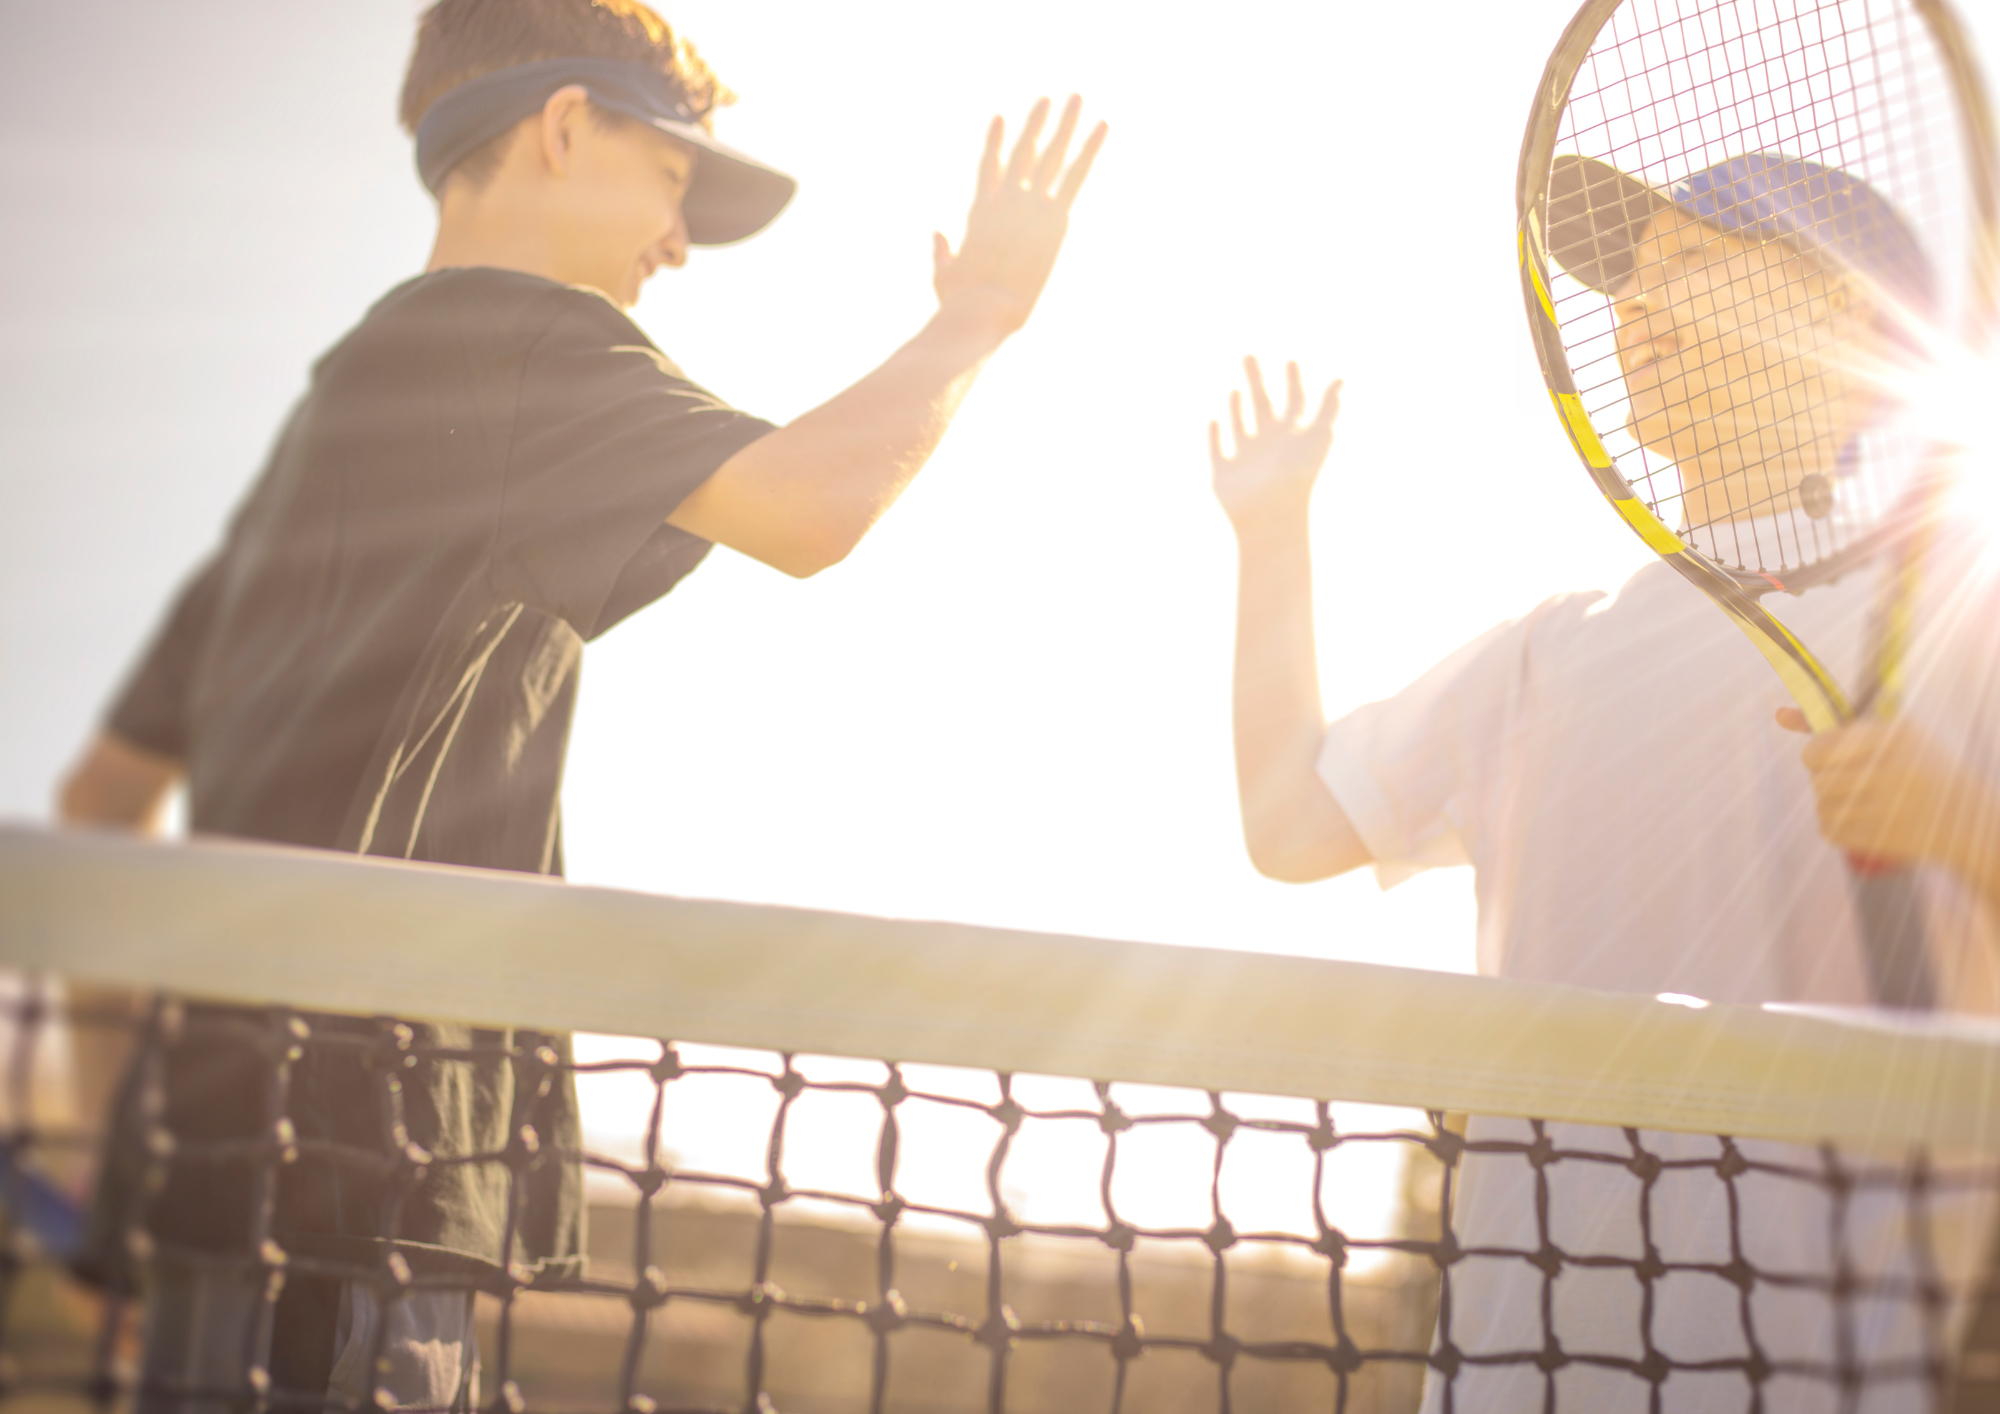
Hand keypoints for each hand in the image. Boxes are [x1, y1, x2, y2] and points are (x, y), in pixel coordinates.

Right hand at [933, 96, 1105, 339]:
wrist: (982, 307)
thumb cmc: (960, 302)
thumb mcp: (945, 275)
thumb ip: (942, 250)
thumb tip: (937, 232)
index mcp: (981, 212)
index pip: (989, 166)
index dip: (995, 141)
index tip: (1001, 117)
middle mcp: (1006, 200)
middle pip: (1025, 151)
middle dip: (1038, 123)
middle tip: (1050, 99)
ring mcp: (1031, 204)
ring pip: (1053, 154)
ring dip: (1066, 124)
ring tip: (1078, 98)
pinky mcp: (1054, 217)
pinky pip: (1077, 174)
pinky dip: (1091, 148)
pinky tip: (1103, 125)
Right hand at [1209, 357, 1342, 530]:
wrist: (1271, 515)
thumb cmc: (1298, 474)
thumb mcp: (1318, 434)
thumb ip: (1329, 406)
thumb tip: (1343, 377)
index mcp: (1293, 433)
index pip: (1294, 400)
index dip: (1294, 380)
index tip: (1291, 360)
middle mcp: (1270, 443)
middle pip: (1262, 404)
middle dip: (1256, 380)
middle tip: (1248, 355)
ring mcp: (1246, 458)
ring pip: (1241, 427)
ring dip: (1237, 409)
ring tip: (1236, 390)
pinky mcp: (1225, 474)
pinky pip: (1218, 450)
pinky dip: (1215, 435)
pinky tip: (1212, 420)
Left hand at [1778, 708, 1998, 869]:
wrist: (1969, 821)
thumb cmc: (1922, 771)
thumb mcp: (1892, 737)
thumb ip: (1836, 726)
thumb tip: (1780, 715)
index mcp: (1896, 736)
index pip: (1820, 749)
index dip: (1815, 756)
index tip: (1826, 760)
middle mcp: (1895, 768)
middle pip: (1817, 780)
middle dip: (1825, 782)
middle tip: (1850, 783)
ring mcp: (1892, 806)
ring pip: (1821, 806)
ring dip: (1831, 806)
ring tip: (1859, 803)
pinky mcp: (1886, 837)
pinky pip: (1829, 831)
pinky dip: (1837, 828)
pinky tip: (1862, 822)